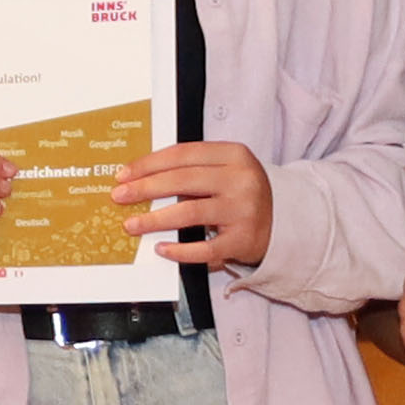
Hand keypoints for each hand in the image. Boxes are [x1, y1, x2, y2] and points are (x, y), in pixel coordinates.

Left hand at [122, 139, 272, 267]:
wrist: (285, 222)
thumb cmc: (244, 194)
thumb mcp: (227, 170)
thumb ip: (194, 169)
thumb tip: (143, 179)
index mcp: (234, 155)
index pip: (182, 154)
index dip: (149, 164)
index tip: (124, 174)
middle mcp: (241, 179)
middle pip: (182, 181)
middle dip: (145, 189)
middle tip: (120, 197)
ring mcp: (243, 210)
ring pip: (188, 213)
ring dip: (154, 220)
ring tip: (132, 225)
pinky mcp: (243, 240)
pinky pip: (204, 249)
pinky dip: (179, 250)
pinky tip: (161, 248)